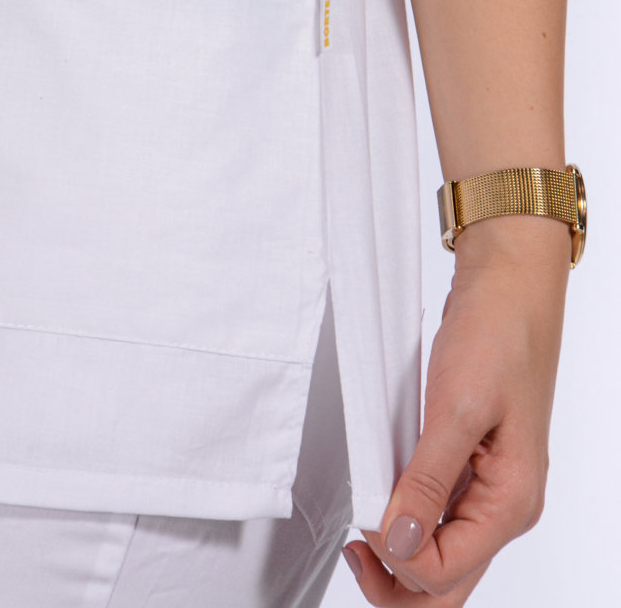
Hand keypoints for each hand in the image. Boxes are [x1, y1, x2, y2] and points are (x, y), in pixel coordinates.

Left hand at [341, 215, 569, 602]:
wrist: (508, 285)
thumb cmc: (496, 335)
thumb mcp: (456, 407)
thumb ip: (428, 481)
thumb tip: (400, 543)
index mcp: (511, 502)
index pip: (445, 572)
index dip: (397, 558)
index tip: (362, 522)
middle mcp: (504, 505)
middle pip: (448, 581)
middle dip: (397, 583)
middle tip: (353, 549)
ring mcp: (488, 487)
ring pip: (443, 555)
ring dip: (400, 554)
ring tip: (360, 529)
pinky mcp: (469, 463)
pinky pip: (440, 515)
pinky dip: (408, 519)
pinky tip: (380, 498)